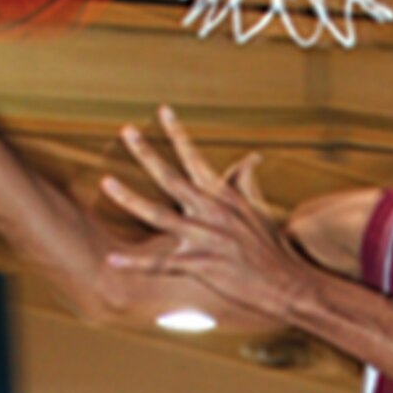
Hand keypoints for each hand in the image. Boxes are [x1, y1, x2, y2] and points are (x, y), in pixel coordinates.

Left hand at [100, 108, 307, 315]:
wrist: (285, 282)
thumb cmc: (272, 248)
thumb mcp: (258, 210)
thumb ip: (245, 183)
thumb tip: (250, 158)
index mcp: (223, 196)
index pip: (196, 158)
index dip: (178, 133)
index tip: (163, 110)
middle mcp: (211, 212)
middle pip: (171, 178)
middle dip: (146, 153)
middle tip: (127, 131)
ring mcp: (204, 239)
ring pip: (158, 215)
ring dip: (129, 198)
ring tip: (106, 182)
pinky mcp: (200, 266)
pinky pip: (160, 264)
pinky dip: (135, 263)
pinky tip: (113, 261)